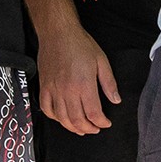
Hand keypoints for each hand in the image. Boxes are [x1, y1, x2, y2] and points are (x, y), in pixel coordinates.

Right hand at [37, 17, 120, 134]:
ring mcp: (54, 90)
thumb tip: (115, 100)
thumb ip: (109, 83)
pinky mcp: (44, 87)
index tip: (106, 123)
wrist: (57, 32)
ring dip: (73, 127)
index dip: (101, 122)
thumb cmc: (79, 44)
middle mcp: (67, 90)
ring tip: (81, 129)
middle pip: (77, 120)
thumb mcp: (101, 61)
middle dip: (89, 128)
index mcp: (84, 84)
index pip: (94, 113)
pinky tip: (62, 118)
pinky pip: (46, 109)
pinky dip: (55, 118)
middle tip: (95, 128)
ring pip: (62, 118)